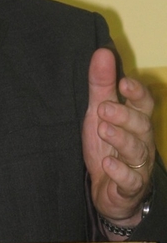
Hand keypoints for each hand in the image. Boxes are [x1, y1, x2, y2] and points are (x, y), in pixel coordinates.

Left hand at [83, 48, 154, 234]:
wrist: (106, 190)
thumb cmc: (105, 145)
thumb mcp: (99, 112)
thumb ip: (101, 85)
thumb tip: (102, 51)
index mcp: (135, 120)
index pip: (144, 103)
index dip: (137, 92)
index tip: (124, 82)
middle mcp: (141, 141)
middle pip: (141, 125)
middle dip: (124, 115)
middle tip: (103, 109)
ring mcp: (137, 165)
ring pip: (136, 150)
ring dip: (121, 139)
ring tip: (103, 130)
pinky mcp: (129, 186)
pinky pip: (130, 180)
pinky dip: (120, 172)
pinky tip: (107, 163)